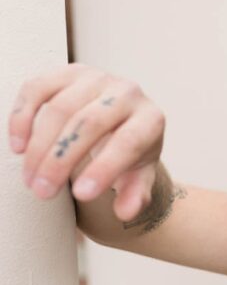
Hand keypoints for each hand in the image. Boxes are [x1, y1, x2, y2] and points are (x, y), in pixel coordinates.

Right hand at [8, 62, 166, 221]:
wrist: (124, 120)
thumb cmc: (132, 152)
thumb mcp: (139, 176)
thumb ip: (136, 195)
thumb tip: (126, 211)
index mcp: (150, 119)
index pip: (128, 142)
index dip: (104, 168)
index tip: (82, 195)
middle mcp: (127, 93)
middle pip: (89, 124)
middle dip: (61, 160)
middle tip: (42, 191)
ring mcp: (96, 78)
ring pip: (60, 108)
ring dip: (39, 147)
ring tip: (31, 179)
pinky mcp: (67, 73)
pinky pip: (37, 88)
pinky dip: (22, 117)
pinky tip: (19, 147)